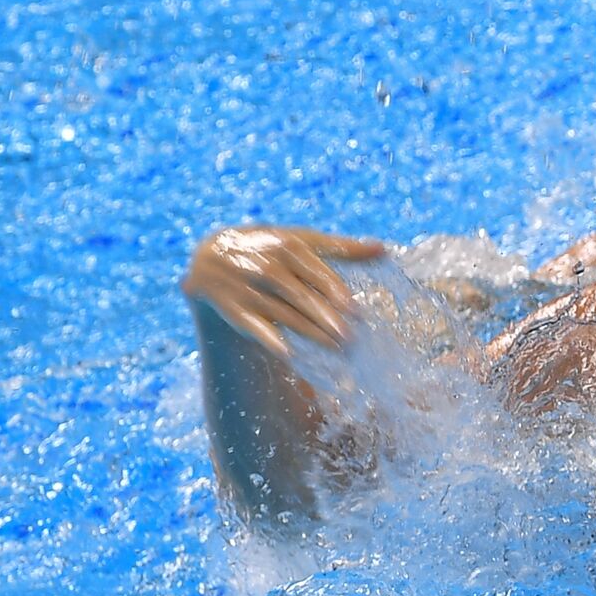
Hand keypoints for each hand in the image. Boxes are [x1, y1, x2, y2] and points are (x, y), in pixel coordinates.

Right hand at [182, 226, 383, 357]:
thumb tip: (383, 248)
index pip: (315, 272)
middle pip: (302, 297)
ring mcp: (250, 290)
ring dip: (311, 334)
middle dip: (326, 318)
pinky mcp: (236, 310)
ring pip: (285, 315)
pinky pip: (254, 327)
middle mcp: (268, 269)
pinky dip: (270, 339)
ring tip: (337, 348)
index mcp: (288, 248)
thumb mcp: (303, 241)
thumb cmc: (272, 247)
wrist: (212, 256)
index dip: (335, 291)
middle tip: (351, 337)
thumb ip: (342, 248)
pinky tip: (289, 353)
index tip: (356, 310)